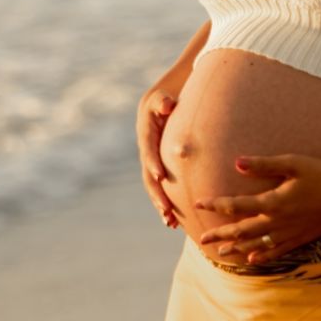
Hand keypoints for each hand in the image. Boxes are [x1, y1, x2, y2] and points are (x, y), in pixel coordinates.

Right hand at [136, 87, 181, 228]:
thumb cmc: (165, 100)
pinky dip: (166, 203)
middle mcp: (146, 151)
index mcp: (146, 134)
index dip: (153, 163)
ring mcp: (150, 162)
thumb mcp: (162, 97)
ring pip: (153, 187)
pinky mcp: (158, 168)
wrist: (160, 105)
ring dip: (160, 204)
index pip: (148, 150)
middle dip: (157, 193)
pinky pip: (160, 189)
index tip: (160, 176)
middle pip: (148, 176)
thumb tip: (167, 104)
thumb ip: (163, 101)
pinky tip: (175, 222)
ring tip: (170, 222)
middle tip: (166, 210)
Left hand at [195, 154, 320, 263]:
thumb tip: (236, 163)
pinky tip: (252, 260)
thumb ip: (264, 164)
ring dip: (237, 248)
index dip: (216, 204)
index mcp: (273, 202)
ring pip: (257, 244)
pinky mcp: (302, 238)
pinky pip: (278, 251)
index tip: (198, 202)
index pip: (236, 205)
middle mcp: (278, 222)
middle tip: (202, 239)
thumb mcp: (293, 163)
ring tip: (221, 252)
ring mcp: (290, 233)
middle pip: (242, 231)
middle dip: (221, 234)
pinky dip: (263, 256)